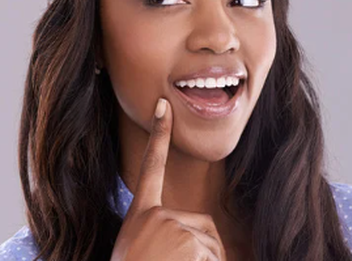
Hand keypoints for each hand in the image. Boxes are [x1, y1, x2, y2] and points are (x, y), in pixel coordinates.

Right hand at [110, 98, 226, 260]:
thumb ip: (160, 235)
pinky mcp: (189, 240)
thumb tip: (196, 238)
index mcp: (141, 216)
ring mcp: (173, 227)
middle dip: (202, 252)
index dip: (158, 135)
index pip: (150, 166)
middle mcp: (156, 215)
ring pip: (212, 247)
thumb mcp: (137, 250)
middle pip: (203, 226)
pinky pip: (215, 258)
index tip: (163, 106)